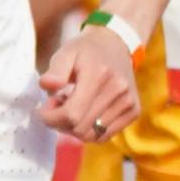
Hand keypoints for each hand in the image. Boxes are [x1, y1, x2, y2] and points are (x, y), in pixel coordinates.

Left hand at [38, 26, 139, 141]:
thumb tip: (47, 85)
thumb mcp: (65, 53)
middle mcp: (117, 91)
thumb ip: (55, 71)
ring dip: (74, 128)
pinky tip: (85, 113)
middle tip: (56, 105)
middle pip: (81, 128)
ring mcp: (129, 103)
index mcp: (98, 75)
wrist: (115, 44)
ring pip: (93, 135)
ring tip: (70, 108)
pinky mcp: (134, 111)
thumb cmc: (85, 50)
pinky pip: (106, 135)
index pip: (72, 114)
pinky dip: (90, 130)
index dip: (52, 117)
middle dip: (60, 123)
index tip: (45, 107)